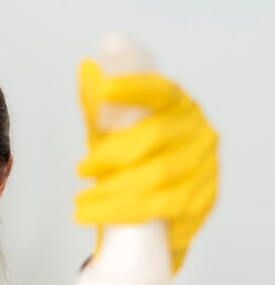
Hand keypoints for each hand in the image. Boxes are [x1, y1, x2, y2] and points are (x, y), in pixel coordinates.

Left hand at [74, 58, 218, 274]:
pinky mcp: (201, 201)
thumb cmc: (134, 165)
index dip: (132, 87)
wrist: (156, 217)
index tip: (103, 89)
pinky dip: (123, 211)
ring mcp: (204, 167)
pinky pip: (160, 206)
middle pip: (153, 138)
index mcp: (178, 106)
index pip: (159, 90)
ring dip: (110, 191)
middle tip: (81, 170)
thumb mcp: (114, 134)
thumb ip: (99, 105)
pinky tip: (98, 214)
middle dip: (110, 154)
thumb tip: (87, 67)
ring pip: (154, 177)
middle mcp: (198, 132)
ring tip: (80, 204)